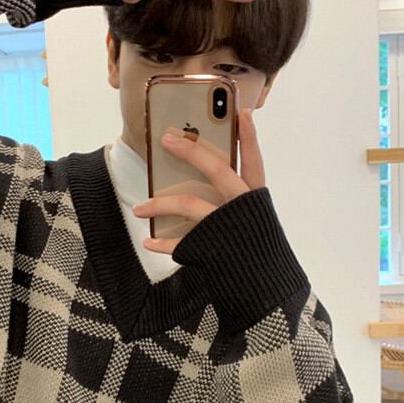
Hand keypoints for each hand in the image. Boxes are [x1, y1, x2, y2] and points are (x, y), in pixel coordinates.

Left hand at [132, 108, 265, 254]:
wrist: (263, 291)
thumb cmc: (251, 249)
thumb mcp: (248, 220)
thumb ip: (230, 199)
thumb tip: (197, 179)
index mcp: (254, 199)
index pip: (253, 162)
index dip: (249, 137)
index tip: (242, 111)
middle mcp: (243, 208)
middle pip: (218, 171)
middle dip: (191, 152)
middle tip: (166, 138)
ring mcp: (227, 227)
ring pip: (191, 204)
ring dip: (160, 204)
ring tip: (140, 208)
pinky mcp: (213, 250)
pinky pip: (181, 243)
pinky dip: (162, 243)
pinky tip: (148, 241)